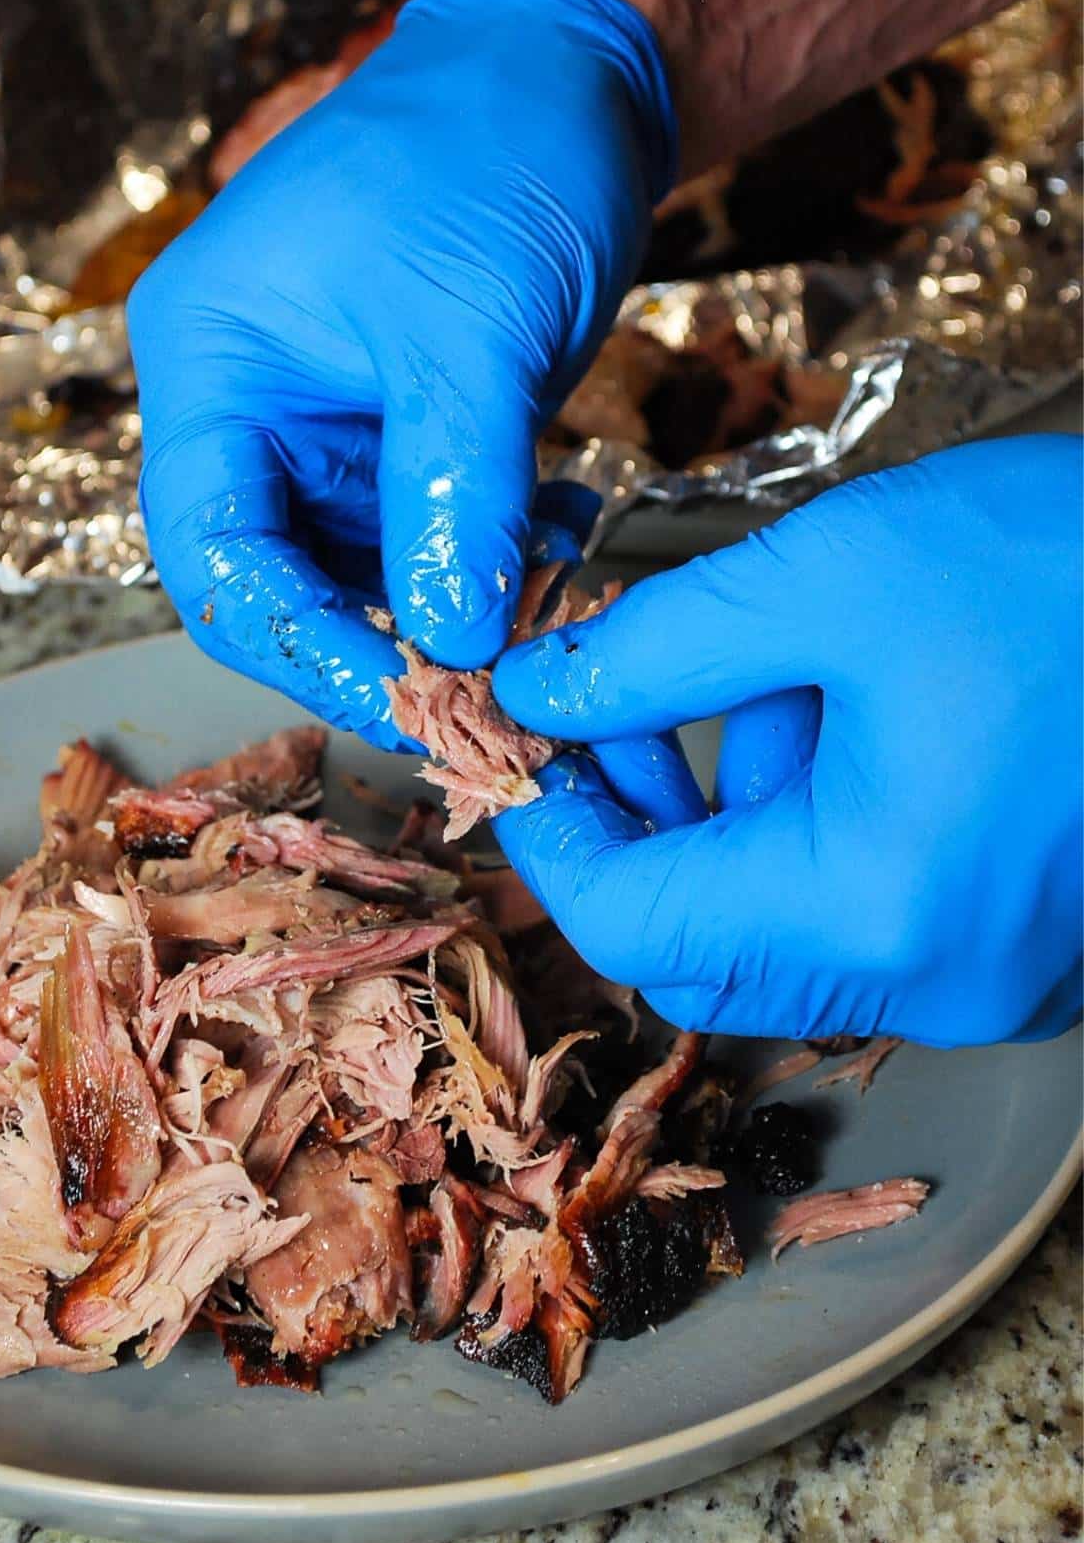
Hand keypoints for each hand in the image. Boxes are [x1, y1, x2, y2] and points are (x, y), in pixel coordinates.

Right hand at [127, 0, 674, 747]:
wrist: (577, 62)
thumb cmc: (493, 148)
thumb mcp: (469, 335)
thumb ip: (455, 498)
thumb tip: (454, 644)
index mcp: (214, 364)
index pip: (214, 552)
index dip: (296, 643)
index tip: (403, 701)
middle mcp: (252, 402)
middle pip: (276, 577)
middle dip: (374, 642)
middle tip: (473, 703)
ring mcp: (331, 417)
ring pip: (360, 565)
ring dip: (443, 612)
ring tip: (532, 636)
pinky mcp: (405, 422)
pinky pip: (425, 528)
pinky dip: (484, 561)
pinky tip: (554, 565)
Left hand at [491, 437, 1082, 1044]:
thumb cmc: (1075, 563)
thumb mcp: (827, 576)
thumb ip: (651, 650)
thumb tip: (537, 695)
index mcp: (875, 904)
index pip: (634, 925)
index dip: (550, 836)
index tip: (516, 749)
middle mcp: (941, 979)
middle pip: (706, 950)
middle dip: (645, 825)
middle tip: (626, 706)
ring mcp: (1001, 976)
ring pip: (788, 932)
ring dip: (743, 814)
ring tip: (786, 674)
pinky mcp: (1037, 943)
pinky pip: (875, 917)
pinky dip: (824, 829)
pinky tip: (862, 712)